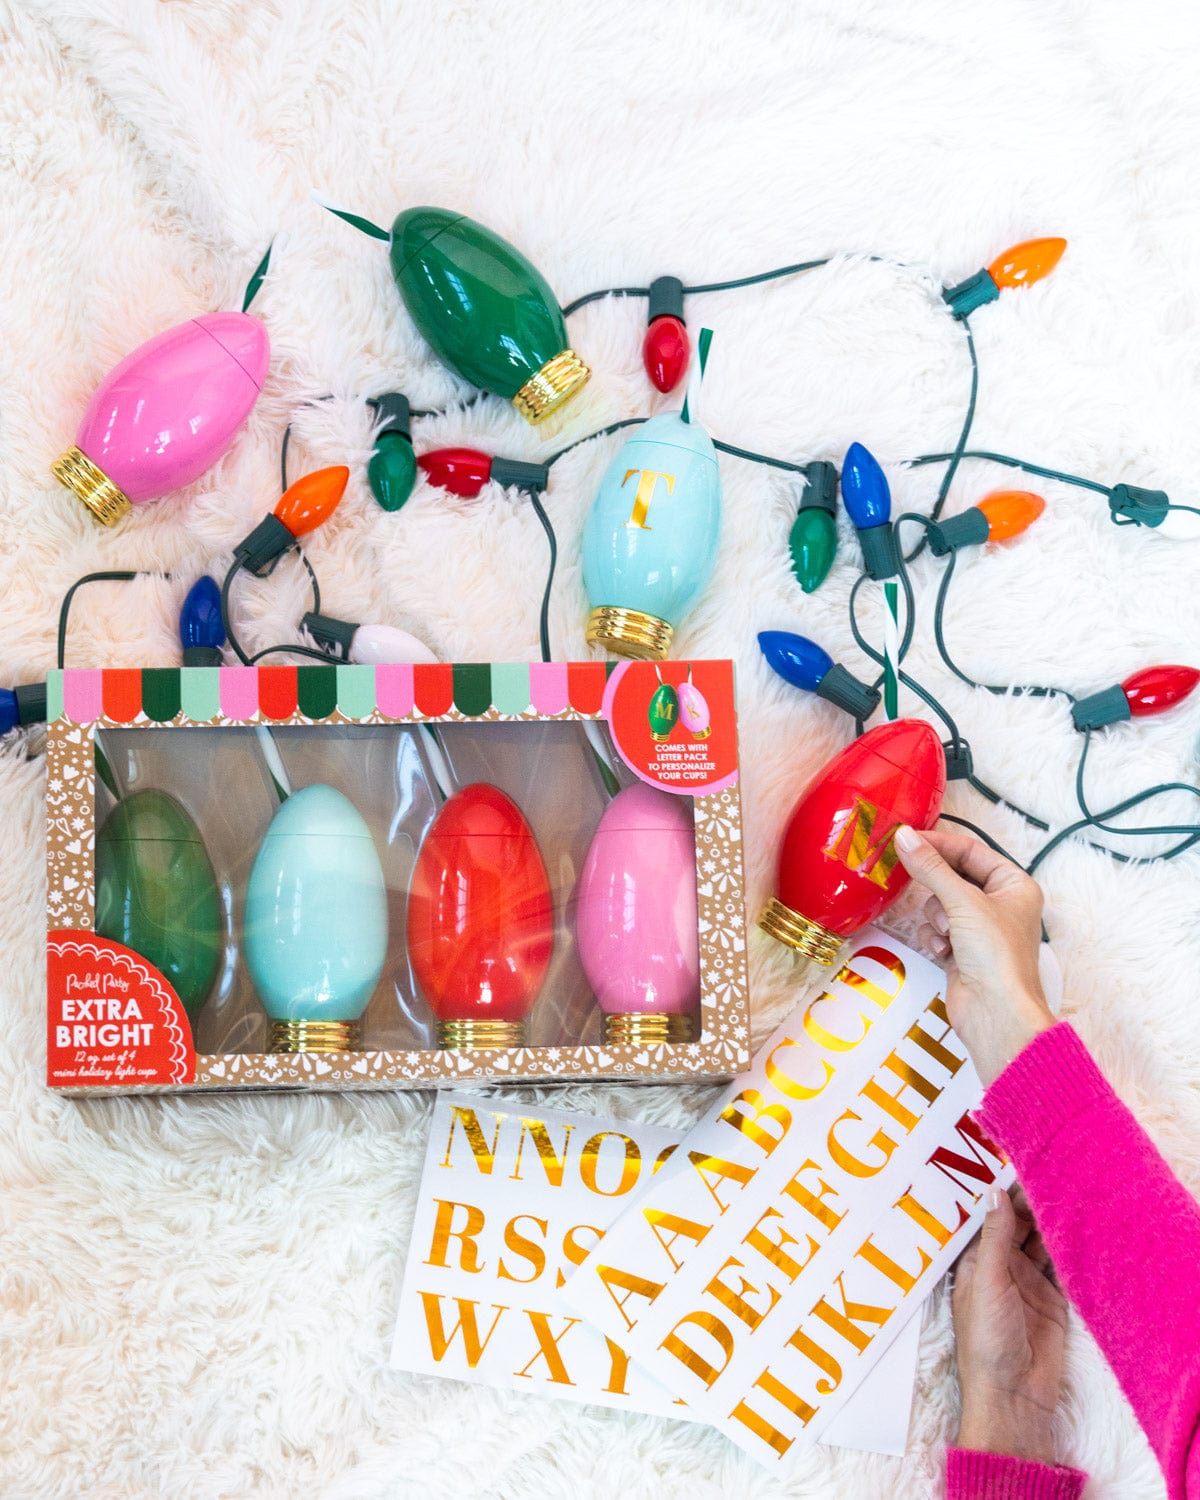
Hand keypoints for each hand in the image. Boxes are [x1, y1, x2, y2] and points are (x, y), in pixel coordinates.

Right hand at [893, 826, 1054, 1085]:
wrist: (995, 1014)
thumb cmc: (995, 955)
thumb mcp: (962, 902)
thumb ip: (930, 868)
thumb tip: (903, 836)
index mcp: (1014, 885)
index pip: (971, 851)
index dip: (939, 844)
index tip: (906, 840)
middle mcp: (1000, 904)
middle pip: (953, 877)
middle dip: (937, 888)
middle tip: (913, 878)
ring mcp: (981, 930)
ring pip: (940, 904)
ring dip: (936, 918)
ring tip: (947, 934)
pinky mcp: (963, 952)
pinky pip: (936, 930)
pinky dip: (934, 939)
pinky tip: (943, 952)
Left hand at [953, 1185, 1068, 1463]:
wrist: (1015, 1396)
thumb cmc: (987, 1341)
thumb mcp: (989, 1283)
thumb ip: (996, 1238)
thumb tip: (995, 1192)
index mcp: (976, 1262)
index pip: (991, 1218)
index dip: (1003, 1193)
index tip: (1019, 1163)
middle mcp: (1002, 1267)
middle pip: (1018, 1226)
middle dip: (1031, 1202)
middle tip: (1051, 1171)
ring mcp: (1028, 1282)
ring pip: (1041, 1242)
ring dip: (1052, 1222)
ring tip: (1068, 1190)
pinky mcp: (1053, 1300)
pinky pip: (1062, 1266)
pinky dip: (1069, 1249)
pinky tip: (1080, 1226)